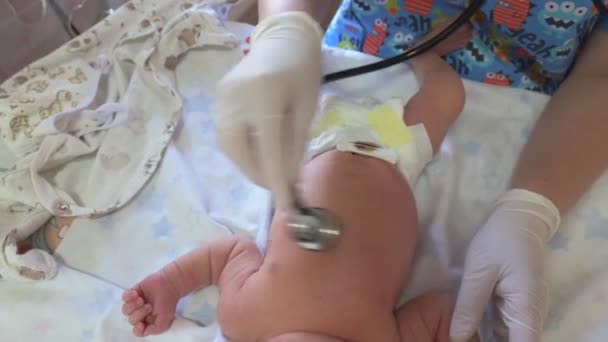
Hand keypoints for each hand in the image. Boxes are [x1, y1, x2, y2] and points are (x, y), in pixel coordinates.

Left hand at [122, 271, 179, 336]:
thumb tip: (144, 331)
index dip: (137, 329)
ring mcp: (136, 303)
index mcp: (148, 322)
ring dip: (133, 306)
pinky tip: (136, 294)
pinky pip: (124, 297)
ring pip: (125, 310)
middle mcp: (140, 314)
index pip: (137, 331)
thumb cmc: (168, 302)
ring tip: (141, 300)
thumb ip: (155, 329)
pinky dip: (128, 297)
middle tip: (149, 306)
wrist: (169, 285)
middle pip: (131, 320)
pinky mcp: (133, 293)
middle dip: (139, 313)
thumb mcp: (165, 320)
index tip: (141, 323)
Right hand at [215, 12, 322, 208]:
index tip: (286, 207)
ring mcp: (222, 99)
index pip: (269, 151)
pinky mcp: (217, 99)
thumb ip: (296, 143)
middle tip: (278, 185)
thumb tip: (288, 179)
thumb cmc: (303, 72)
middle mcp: (236, 100)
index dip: (277, 182)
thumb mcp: (308, 107)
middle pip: (240, 151)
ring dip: (248, 164)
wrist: (282, 39)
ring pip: (229, 146)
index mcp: (266, 98)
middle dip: (259, 174)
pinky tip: (257, 151)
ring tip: (268, 170)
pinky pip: (226, 134)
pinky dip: (241, 149)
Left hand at [450, 189, 560, 341]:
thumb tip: (457, 337)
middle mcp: (530, 316)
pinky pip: (503, 328)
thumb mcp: (479, 270)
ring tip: (459, 335)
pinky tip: (467, 329)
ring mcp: (524, 313)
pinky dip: (486, 331)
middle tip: (458, 338)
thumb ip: (469, 306)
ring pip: (507, 338)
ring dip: (485, 338)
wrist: (519, 219)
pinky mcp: (514, 308)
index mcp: (527, 309)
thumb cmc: (501, 240)